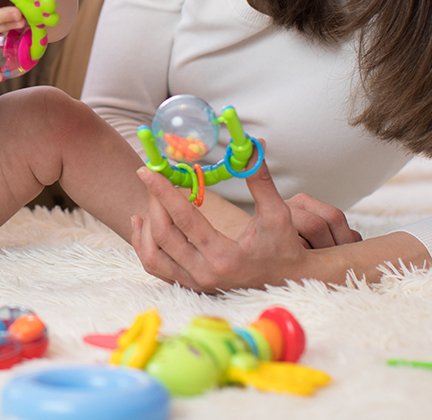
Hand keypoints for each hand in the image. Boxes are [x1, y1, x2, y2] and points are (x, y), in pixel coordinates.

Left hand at [132, 159, 355, 291]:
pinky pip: (157, 268)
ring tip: (148, 200)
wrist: (289, 281)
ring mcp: (195, 283)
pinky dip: (145, 246)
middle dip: (153, 202)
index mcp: (224, 256)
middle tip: (152, 177)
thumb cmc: (284, 247)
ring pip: (153, 257)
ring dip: (145, 227)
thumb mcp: (277, 213)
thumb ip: (261, 180)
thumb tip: (253, 146)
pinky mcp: (191, 286)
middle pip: (163, 236)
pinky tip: (143, 224)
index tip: (147, 170)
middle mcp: (205, 274)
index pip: (183, 219)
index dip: (162, 191)